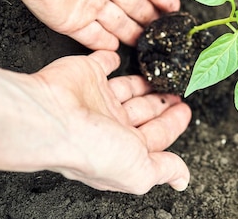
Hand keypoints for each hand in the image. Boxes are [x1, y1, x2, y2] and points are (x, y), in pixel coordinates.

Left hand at [0, 0, 179, 49]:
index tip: (174, 6)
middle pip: (132, 3)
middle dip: (149, 16)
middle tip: (165, 29)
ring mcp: (84, 0)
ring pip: (115, 21)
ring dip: (131, 32)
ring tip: (148, 44)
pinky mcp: (68, 19)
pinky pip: (90, 35)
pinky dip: (103, 44)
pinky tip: (115, 49)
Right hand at [0, 51, 190, 193]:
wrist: (53, 117)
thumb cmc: (90, 148)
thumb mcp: (139, 169)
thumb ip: (163, 170)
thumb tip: (182, 180)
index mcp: (121, 148)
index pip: (154, 135)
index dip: (172, 123)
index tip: (185, 110)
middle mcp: (108, 124)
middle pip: (142, 111)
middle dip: (160, 104)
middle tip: (177, 92)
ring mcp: (96, 98)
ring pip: (126, 88)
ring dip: (143, 84)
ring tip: (160, 75)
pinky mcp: (86, 73)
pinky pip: (103, 62)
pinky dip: (112, 58)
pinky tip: (121, 57)